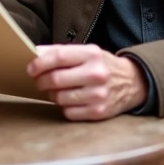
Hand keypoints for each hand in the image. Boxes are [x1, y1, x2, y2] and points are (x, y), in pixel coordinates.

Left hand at [28, 45, 146, 120]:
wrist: (133, 83)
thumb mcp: (86, 52)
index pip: (58, 57)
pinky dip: (63, 107)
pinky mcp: (98, 112)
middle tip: (39, 81)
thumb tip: (34, 53)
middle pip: (55, 79)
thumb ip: (60, 52)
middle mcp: (96, 74)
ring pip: (59, 98)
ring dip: (51, 95)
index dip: (39, 64)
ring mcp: (98, 95)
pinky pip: (68, 112)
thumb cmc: (102, 65)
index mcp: (92, 54)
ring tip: (55, 90)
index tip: (30, 68)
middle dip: (41, 81)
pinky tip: (69, 100)